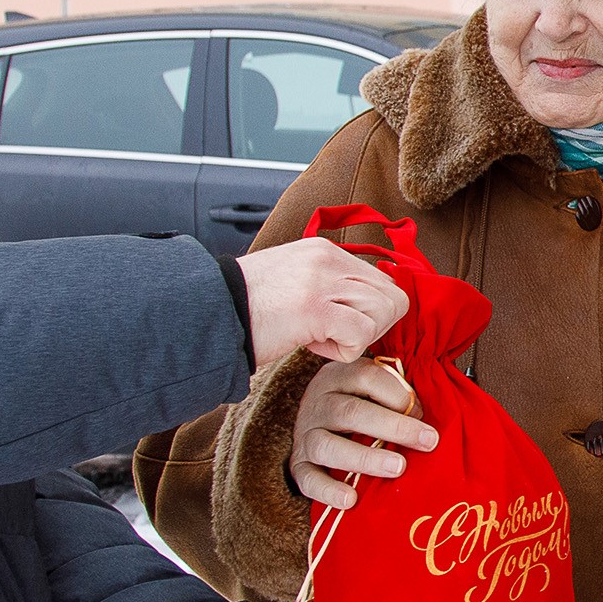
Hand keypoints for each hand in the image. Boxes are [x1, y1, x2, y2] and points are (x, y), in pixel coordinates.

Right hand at [238, 238, 408, 369]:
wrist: (210, 314)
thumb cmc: (248, 309)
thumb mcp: (294, 282)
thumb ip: (330, 284)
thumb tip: (364, 305)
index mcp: (324, 250)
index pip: (383, 280)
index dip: (369, 312)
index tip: (338, 324)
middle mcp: (328, 259)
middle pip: (392, 297)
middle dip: (372, 327)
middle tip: (335, 334)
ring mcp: (323, 281)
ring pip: (382, 313)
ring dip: (357, 337)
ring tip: (320, 337)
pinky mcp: (316, 308)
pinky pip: (361, 335)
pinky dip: (342, 351)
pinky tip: (313, 344)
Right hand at [289, 358, 437, 510]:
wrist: (316, 421)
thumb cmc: (359, 405)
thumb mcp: (373, 390)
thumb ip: (395, 395)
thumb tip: (424, 417)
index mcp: (338, 377)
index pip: (366, 377)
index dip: (397, 394)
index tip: (422, 413)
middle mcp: (317, 402)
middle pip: (350, 412)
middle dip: (392, 427)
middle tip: (427, 441)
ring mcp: (304, 434)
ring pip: (327, 445)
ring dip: (365, 458)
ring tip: (398, 468)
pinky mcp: (298, 464)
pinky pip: (307, 479)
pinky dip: (328, 490)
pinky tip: (351, 499)